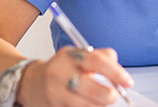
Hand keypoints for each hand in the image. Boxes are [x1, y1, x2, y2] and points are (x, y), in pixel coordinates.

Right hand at [16, 46, 132, 105]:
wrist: (29, 83)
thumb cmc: (60, 70)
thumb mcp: (77, 56)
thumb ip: (100, 57)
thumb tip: (120, 71)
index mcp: (68, 56)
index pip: (97, 61)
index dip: (116, 72)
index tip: (128, 82)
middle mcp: (59, 74)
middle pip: (93, 89)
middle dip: (109, 95)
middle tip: (114, 96)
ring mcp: (54, 95)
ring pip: (86, 106)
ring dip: (99, 105)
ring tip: (100, 102)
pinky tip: (88, 105)